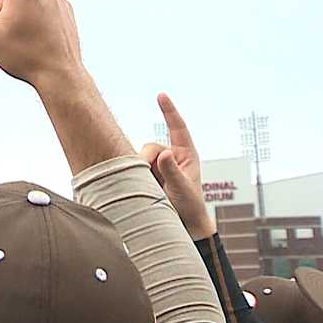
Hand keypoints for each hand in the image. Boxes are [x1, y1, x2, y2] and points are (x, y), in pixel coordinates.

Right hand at [140, 93, 214, 239]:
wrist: (183, 227)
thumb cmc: (190, 207)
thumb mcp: (183, 190)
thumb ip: (172, 171)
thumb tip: (164, 153)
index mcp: (186, 155)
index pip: (177, 127)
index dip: (168, 110)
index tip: (161, 95)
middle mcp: (170, 157)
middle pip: (149, 147)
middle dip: (146, 161)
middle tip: (151, 181)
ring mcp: (157, 166)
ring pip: (138, 158)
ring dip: (139, 173)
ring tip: (150, 190)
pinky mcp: (146, 176)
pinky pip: (132, 168)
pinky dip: (132, 176)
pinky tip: (138, 188)